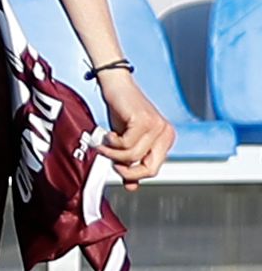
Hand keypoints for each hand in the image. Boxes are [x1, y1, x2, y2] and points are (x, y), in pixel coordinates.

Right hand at [103, 68, 177, 186]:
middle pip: (148, 168)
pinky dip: (112, 142)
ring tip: (104, 143)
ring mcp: (157, 127)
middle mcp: (166, 134)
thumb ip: (130, 161)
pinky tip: (108, 133)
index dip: (133, 173)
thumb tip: (131, 185)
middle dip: (124, 168)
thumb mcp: (126, 140)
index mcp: (165, 140)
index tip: (117, 168)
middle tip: (109, 159)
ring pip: (133, 157)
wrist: (116, 85)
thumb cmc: (121, 110)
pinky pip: (126, 144)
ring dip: (112, 153)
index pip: (154, 169)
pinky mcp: (145, 121)